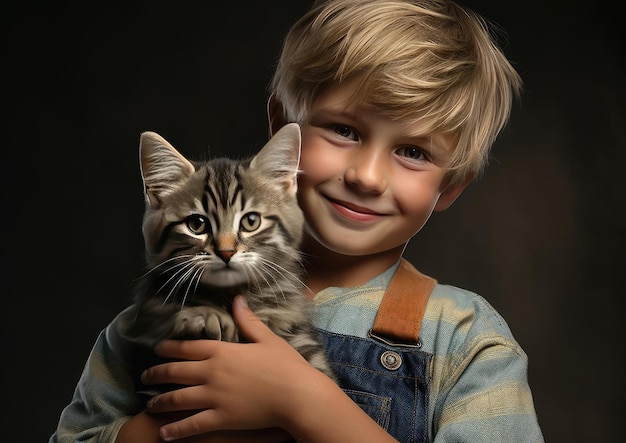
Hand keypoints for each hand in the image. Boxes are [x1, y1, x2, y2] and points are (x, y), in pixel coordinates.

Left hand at [141, 295, 316, 440]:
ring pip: (178, 399)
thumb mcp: (267, 338)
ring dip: (160, 402)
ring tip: (150, 405)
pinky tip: (163, 434)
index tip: (157, 349)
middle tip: (145, 376)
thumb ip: (248, 321)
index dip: (169, 348)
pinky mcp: (221, 418)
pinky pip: (192, 425)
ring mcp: (214, 397)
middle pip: (176, 372)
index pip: (188, 348)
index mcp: (223, 351)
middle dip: (157, 374)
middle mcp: (212, 372)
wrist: (298, 396)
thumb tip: (237, 299)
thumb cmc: (286, 365)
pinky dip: (175, 430)